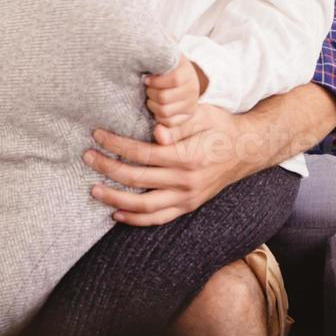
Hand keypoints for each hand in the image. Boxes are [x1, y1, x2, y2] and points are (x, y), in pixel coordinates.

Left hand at [84, 103, 250, 226]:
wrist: (248, 149)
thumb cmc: (219, 126)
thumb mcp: (202, 116)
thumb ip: (178, 124)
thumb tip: (156, 132)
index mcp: (188, 157)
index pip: (142, 153)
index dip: (116, 145)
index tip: (96, 135)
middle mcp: (186, 181)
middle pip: (137, 179)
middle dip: (107, 168)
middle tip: (87, 157)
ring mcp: (188, 197)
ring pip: (145, 206)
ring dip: (115, 199)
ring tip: (93, 189)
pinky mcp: (188, 206)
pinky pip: (159, 218)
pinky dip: (136, 219)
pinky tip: (116, 214)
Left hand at [144, 56, 205, 129]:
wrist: (175, 74)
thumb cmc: (162, 66)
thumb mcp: (161, 59)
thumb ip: (154, 60)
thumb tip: (145, 74)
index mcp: (186, 72)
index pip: (174, 79)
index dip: (156, 81)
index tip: (146, 79)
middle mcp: (192, 89)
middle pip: (164, 97)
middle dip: (150, 93)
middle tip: (148, 88)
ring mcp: (191, 103)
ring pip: (165, 111)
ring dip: (152, 105)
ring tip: (150, 97)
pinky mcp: (187, 115)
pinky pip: (169, 122)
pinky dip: (158, 116)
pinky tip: (156, 106)